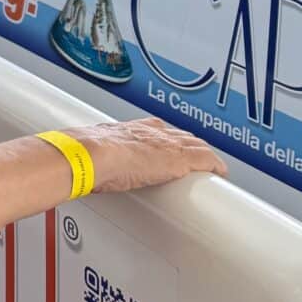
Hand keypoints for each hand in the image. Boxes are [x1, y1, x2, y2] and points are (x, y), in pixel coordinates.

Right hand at [63, 118, 225, 193]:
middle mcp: (152, 133)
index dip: (167, 139)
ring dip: (204, 156)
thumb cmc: (84, 155)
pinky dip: (216, 165)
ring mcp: (168, 145)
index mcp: (131, 129)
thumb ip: (96, 158)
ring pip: (198, 146)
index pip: (158, 131)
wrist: (90, 155)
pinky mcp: (180, 160)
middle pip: (182, 137)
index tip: (168, 145)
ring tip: (209, 167)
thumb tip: (82, 170)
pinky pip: (208, 160)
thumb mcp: (93, 152)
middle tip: (195, 158)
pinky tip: (220, 172)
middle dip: (190, 146)